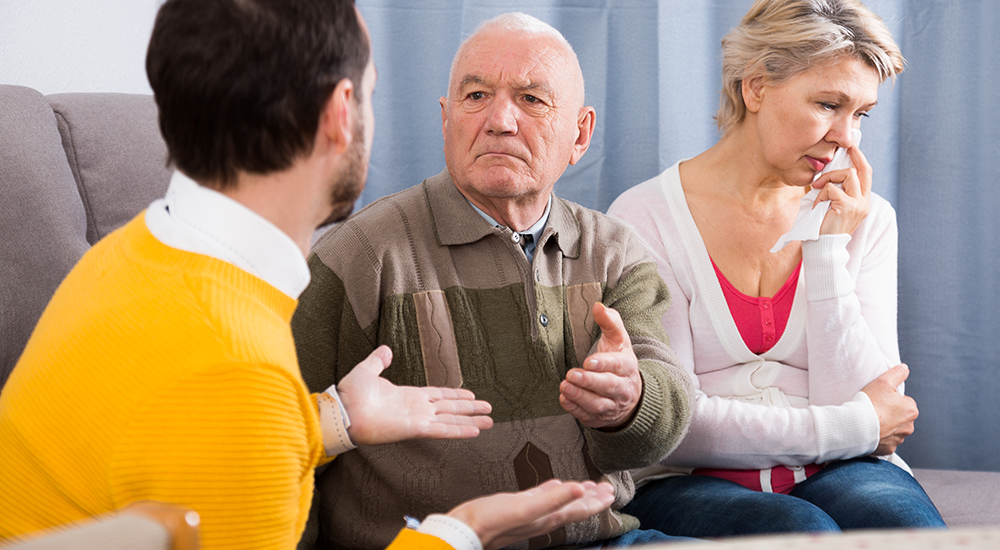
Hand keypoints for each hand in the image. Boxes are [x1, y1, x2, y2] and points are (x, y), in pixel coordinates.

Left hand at [337, 345, 492, 444]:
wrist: (342, 410)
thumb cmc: (351, 394)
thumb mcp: (366, 370)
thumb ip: (378, 361)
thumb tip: (386, 349)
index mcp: (408, 396)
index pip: (438, 395)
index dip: (455, 396)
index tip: (470, 395)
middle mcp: (417, 409)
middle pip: (451, 408)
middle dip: (470, 409)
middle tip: (489, 410)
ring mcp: (418, 419)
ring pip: (451, 419)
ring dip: (471, 421)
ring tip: (489, 422)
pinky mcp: (415, 429)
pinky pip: (442, 429)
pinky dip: (459, 430)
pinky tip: (474, 431)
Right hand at [446, 480, 614, 549]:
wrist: (464, 529)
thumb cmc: (491, 521)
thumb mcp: (525, 508)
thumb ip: (552, 498)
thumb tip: (578, 488)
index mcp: (547, 517)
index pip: (579, 509)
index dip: (596, 501)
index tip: (610, 492)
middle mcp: (541, 518)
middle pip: (573, 507)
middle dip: (591, 498)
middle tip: (606, 489)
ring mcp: (529, 514)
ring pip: (559, 503)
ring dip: (574, 495)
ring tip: (585, 487)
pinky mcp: (516, 508)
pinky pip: (540, 498)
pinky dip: (551, 492)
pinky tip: (552, 486)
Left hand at [559, 303, 642, 429]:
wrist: (630, 395)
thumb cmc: (619, 362)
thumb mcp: (618, 340)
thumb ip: (609, 321)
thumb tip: (598, 306)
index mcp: (627, 366)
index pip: (618, 365)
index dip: (604, 364)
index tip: (588, 361)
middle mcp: (622, 388)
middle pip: (608, 387)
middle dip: (589, 382)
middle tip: (572, 374)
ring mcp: (612, 406)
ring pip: (598, 404)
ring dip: (580, 397)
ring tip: (564, 387)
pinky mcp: (600, 419)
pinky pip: (588, 417)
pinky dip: (575, 409)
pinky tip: (564, 399)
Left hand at [812, 143, 871, 235]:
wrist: (823, 248)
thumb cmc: (823, 228)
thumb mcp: (832, 206)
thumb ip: (836, 191)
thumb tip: (828, 173)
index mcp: (862, 201)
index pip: (866, 174)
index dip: (860, 159)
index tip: (852, 147)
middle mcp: (864, 202)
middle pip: (860, 170)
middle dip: (851, 156)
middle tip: (841, 150)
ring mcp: (858, 204)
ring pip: (846, 175)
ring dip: (827, 179)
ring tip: (817, 192)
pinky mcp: (847, 206)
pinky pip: (831, 189)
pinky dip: (820, 195)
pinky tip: (817, 206)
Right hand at [862, 364, 917, 454]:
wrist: (855, 426)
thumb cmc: (869, 403)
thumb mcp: (883, 382)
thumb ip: (897, 373)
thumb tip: (905, 368)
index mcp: (911, 410)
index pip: (904, 402)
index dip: (891, 399)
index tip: (880, 400)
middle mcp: (909, 427)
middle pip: (900, 417)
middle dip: (890, 414)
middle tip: (875, 409)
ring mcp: (899, 439)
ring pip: (893, 430)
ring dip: (885, 426)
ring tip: (870, 421)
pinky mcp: (889, 449)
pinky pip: (885, 442)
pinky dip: (879, 438)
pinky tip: (869, 431)